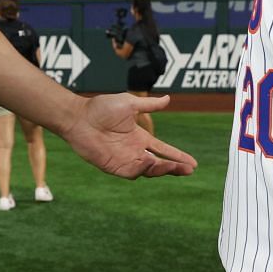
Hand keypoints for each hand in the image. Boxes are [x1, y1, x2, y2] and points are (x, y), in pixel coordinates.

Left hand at [59, 93, 196, 178]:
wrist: (80, 117)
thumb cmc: (101, 108)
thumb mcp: (130, 103)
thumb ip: (149, 105)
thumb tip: (168, 98)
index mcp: (140, 137)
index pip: (163, 150)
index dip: (178, 156)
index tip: (193, 163)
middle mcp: (134, 151)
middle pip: (160, 164)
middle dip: (175, 168)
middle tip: (189, 170)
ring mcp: (124, 160)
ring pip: (149, 171)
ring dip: (162, 169)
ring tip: (174, 167)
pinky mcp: (113, 166)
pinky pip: (132, 172)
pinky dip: (143, 169)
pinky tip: (150, 162)